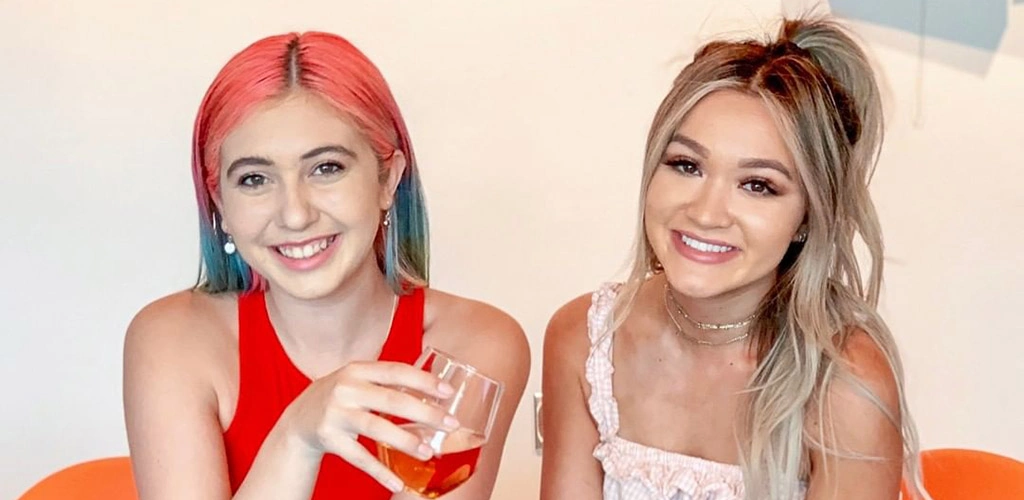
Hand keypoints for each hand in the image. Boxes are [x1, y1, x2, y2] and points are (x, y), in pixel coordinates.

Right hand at [280, 360, 459, 491]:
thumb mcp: (359, 381)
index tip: (449, 393)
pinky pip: (358, 457)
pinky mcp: (328, 437)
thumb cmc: (341, 397)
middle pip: (392, 400)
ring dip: (406, 441)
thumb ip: (388, 383)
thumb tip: (435, 393)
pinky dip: (379, 471)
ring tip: (429, 452)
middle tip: (451, 425)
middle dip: (425, 413)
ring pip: (376, 428)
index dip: (424, 380)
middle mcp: (346, 388)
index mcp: (358, 370)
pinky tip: (398, 482)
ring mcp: (336, 413)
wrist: (298, 418)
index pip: (397, 371)